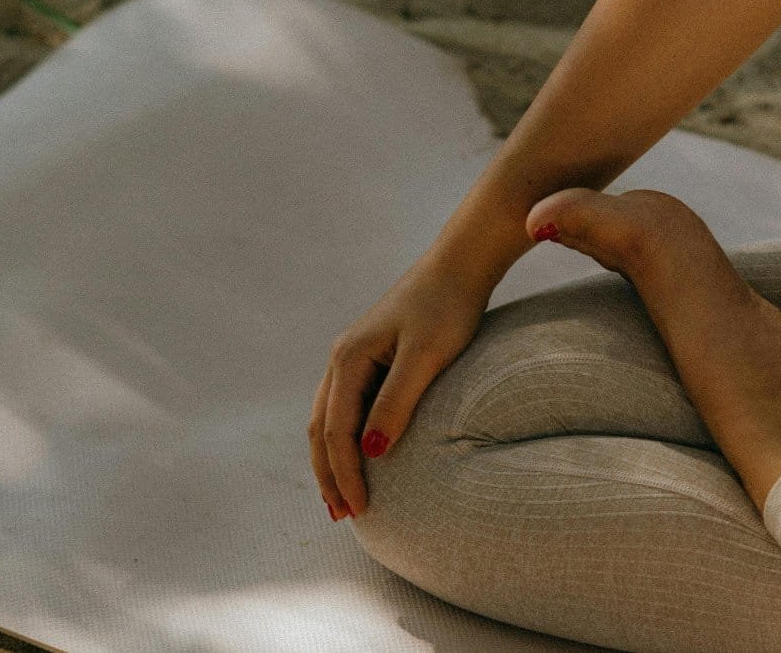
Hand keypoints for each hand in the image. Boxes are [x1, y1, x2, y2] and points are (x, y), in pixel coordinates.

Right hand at [308, 253, 490, 519]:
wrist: (460, 264)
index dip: (344, 474)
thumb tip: (371, 452)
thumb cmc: (447, 307)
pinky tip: (361, 453)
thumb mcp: (425, 357)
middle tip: (342, 515)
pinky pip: (346, 405)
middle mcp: (341, 358)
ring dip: (332, 458)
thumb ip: (397, 402)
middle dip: (328, 474)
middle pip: (320, 428)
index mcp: (348, 359)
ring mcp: (353, 355)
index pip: (335, 431)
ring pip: (328, 417)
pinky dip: (345, 437)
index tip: (360, 509)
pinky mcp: (371, 355)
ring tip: (343, 495)